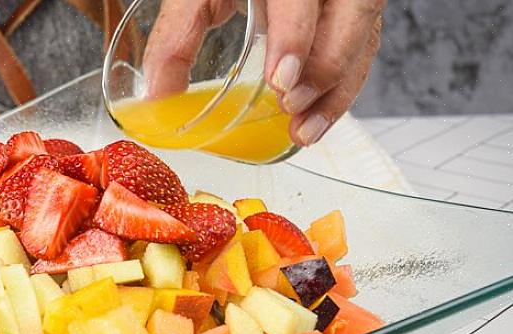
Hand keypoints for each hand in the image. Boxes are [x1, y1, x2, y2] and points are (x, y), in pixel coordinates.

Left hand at [142, 0, 385, 146]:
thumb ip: (178, 36)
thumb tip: (157, 95)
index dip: (295, 35)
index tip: (280, 78)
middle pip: (354, 13)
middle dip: (326, 65)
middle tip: (291, 105)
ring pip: (365, 37)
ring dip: (338, 89)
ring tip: (302, 130)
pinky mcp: (352, 17)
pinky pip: (364, 52)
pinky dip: (342, 92)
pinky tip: (315, 122)